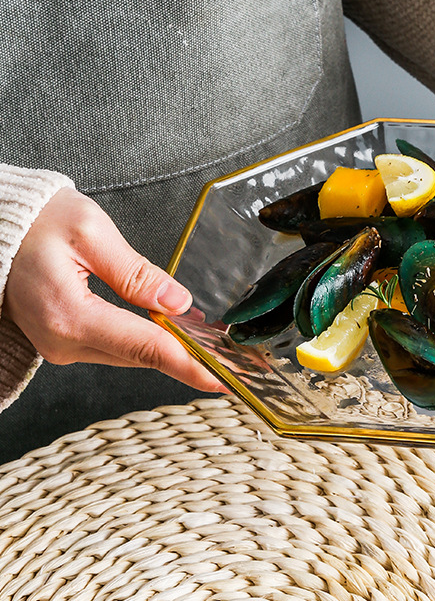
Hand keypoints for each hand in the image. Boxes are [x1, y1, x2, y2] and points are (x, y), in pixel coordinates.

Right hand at [3, 188, 225, 391]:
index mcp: (71, 316)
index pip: (146, 347)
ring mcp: (60, 344)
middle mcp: (63, 341)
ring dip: (170, 352)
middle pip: (141, 357)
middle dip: (189, 360)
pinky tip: (173, 337)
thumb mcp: (91, 232)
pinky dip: (146, 343)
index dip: (190, 364)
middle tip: (233, 364)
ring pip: (129, 355)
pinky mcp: (63, 338)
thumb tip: (177, 300)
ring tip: (212, 349)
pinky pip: (114, 347)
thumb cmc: (35, 222)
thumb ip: (136, 271)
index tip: (223, 378)